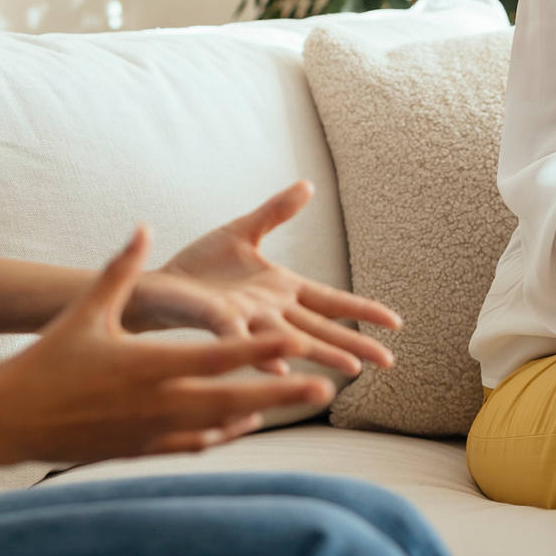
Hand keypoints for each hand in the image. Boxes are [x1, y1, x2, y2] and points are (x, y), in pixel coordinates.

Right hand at [0, 224, 335, 465]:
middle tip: (326, 385)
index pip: (218, 357)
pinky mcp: (142, 450)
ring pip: (220, 425)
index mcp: (150, 367)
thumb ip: (121, 268)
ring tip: (294, 402)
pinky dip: (223, 431)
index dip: (262, 350)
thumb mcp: (87, 310)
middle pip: (234, 398)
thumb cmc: (49, 360)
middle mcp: (159, 403)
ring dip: (260, 412)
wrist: (11, 419)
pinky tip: (240, 422)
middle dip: (282, 392)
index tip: (298, 342)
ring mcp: (152, 432)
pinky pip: (195, 443)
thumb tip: (143, 227)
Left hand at [123, 180, 401, 377]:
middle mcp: (269, 309)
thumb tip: (309, 185)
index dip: (361, 310)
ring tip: (350, 371)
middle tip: (389, 363)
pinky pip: (240, 337)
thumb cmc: (200, 266)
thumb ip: (277, 212)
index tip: (396, 323)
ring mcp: (245, 319)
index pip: (330, 300)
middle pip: (319, 327)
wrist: (158, 284)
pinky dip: (260, 350)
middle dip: (354, 345)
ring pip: (289, 338)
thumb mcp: (245, 230)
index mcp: (280, 288)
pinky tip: (280, 363)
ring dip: (319, 352)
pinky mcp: (216, 321)